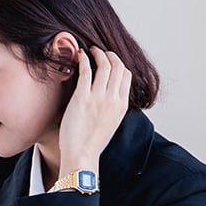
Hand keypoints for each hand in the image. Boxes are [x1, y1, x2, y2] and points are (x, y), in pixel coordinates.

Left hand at [57, 47, 131, 177]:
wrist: (82, 155)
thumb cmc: (91, 142)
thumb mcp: (110, 122)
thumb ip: (111, 107)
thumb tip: (107, 95)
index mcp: (122, 105)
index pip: (126, 75)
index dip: (119, 63)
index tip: (110, 59)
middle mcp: (113, 99)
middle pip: (118, 67)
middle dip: (109, 55)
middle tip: (99, 51)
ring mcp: (99, 98)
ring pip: (105, 65)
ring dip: (97, 53)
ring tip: (89, 50)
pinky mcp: (82, 98)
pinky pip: (86, 71)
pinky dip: (84, 59)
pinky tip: (79, 55)